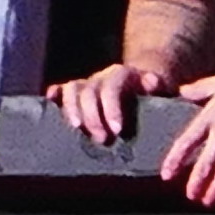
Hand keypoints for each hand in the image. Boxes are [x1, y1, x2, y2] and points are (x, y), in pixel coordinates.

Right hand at [47, 62, 175, 145]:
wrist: (146, 82)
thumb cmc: (157, 92)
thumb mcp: (164, 87)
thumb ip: (159, 85)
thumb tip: (152, 82)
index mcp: (122, 75)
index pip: (112, 87)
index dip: (111, 107)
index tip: (117, 130)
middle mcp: (102, 77)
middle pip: (89, 90)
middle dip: (93, 115)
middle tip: (102, 139)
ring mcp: (89, 84)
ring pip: (72, 88)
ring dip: (72, 109)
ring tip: (77, 128)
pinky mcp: (78, 92)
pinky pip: (62, 89)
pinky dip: (54, 95)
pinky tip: (50, 103)